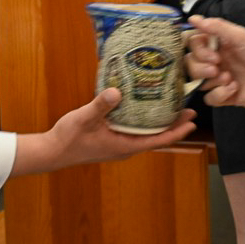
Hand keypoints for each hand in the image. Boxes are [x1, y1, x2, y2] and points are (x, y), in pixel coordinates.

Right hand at [10, 89, 195, 176]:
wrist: (53, 152)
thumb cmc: (69, 138)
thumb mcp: (84, 118)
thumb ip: (101, 105)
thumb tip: (116, 91)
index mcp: (125, 145)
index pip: (158, 140)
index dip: (176, 131)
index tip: (191, 121)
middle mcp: (126, 147)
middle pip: (157, 137)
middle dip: (174, 124)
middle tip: (189, 108)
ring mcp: (120, 144)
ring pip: (147, 134)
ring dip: (162, 123)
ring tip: (174, 107)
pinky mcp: (113, 140)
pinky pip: (136, 131)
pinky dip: (146, 122)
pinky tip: (146, 109)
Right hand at [184, 16, 244, 108]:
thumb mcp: (240, 36)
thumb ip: (216, 27)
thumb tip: (192, 18)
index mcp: (219, 44)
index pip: (193, 44)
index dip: (197, 50)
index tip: (210, 53)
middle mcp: (218, 60)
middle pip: (191, 64)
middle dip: (200, 67)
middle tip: (216, 67)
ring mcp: (221, 79)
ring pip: (198, 83)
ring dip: (211, 81)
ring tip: (229, 78)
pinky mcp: (227, 96)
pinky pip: (210, 98)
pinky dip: (219, 95)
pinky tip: (235, 88)